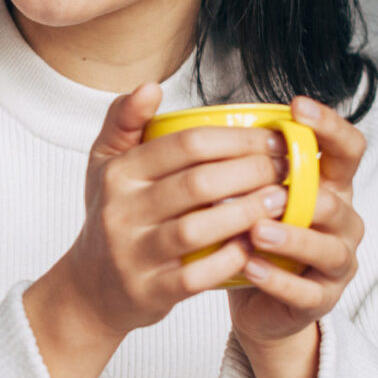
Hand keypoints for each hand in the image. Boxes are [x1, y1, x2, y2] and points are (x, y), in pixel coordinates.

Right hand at [44, 83, 289, 336]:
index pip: (186, 144)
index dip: (238, 139)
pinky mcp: (150, 291)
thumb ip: (124, 121)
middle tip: (285, 169)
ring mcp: (134, 254)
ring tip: (280, 202)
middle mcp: (121, 211)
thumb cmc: (113, 216)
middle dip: (252, 172)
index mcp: (118, 173)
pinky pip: (197, 276)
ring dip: (246, 213)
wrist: (91, 288)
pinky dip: (230, 260)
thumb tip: (150, 87)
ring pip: (198, 229)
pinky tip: (255, 245)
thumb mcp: (105, 165)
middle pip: (198, 183)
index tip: (273, 139)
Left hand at [228, 95, 366, 349]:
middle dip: (304, 194)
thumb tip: (208, 120)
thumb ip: (244, 162)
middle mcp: (342, 221)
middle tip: (268, 188)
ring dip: (292, 239)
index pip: (347, 148)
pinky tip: (250, 268)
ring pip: (327, 249)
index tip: (297, 107)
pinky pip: (306, 292)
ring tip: (257, 231)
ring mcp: (337, 262)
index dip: (330, 126)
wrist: (255, 299)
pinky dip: (278, 281)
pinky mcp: (322, 299)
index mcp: (329, 186)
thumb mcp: (250, 195)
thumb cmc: (252, 236)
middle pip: (337, 202)